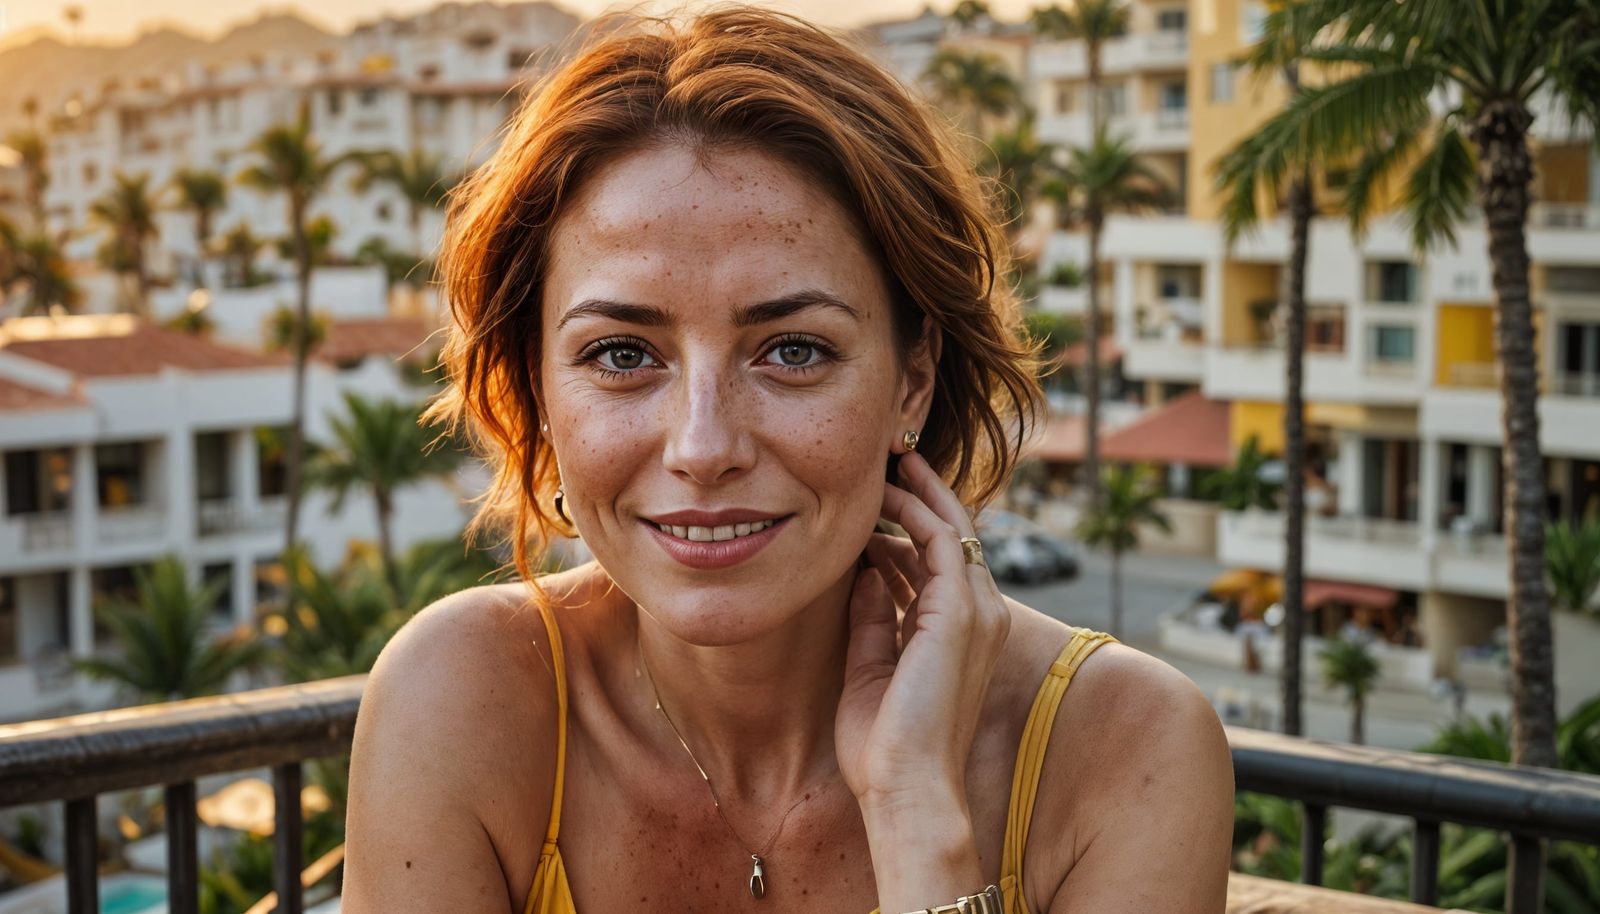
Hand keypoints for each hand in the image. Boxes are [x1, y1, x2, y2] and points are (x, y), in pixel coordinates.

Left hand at [835, 452, 1011, 813]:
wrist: (904, 787)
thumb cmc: (884, 746)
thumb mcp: (871, 667)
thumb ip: (874, 618)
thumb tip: (864, 572)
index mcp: (960, 636)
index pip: (941, 566)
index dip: (909, 530)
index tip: (873, 507)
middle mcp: (979, 617)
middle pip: (954, 537)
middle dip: (921, 497)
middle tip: (888, 462)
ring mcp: (977, 612)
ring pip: (952, 529)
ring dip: (918, 494)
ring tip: (885, 464)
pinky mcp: (962, 611)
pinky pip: (941, 541)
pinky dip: (914, 513)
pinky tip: (883, 497)